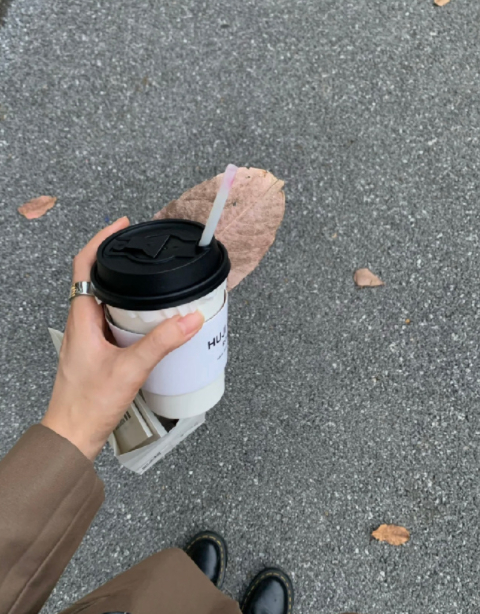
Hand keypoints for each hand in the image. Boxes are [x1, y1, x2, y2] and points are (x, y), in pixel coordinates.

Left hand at [42, 217, 203, 459]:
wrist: (73, 434)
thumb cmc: (88, 405)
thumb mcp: (130, 369)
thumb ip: (162, 343)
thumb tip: (189, 319)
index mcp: (81, 318)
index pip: (84, 265)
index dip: (101, 240)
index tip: (122, 226)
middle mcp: (81, 323)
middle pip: (96, 279)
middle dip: (119, 263)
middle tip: (144, 256)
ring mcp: (87, 337)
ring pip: (105, 301)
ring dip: (126, 290)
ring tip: (152, 286)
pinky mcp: (96, 351)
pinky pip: (111, 321)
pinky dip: (129, 313)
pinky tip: (148, 324)